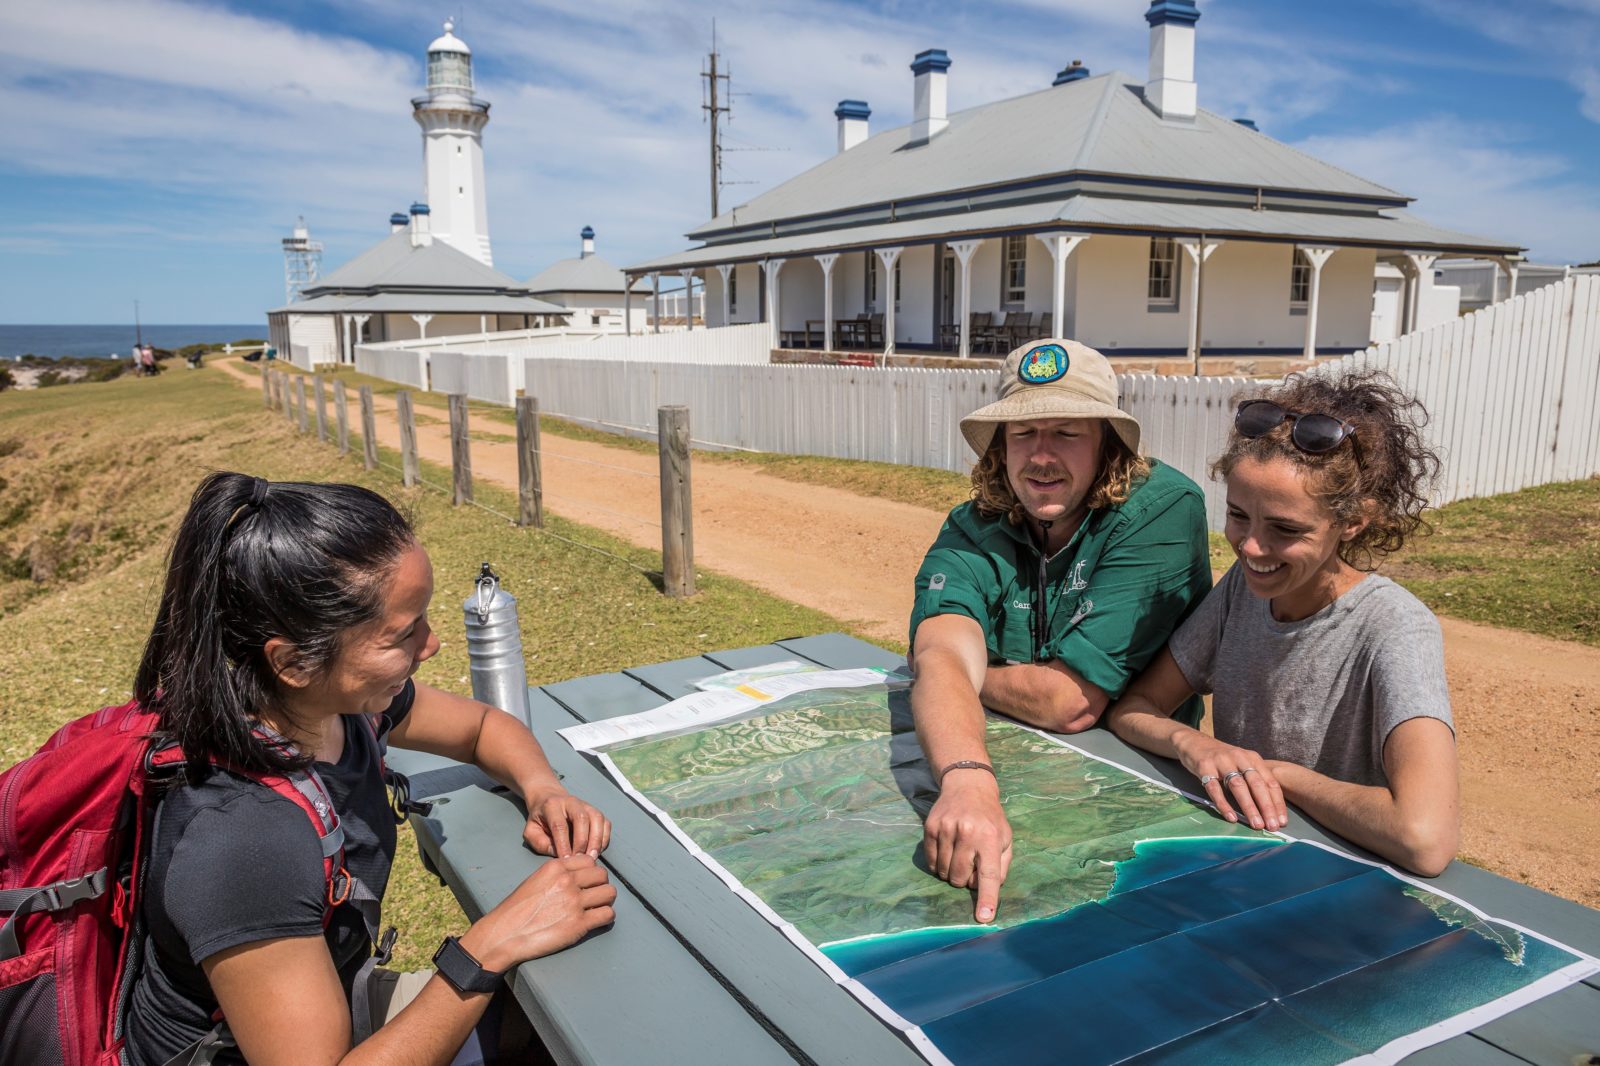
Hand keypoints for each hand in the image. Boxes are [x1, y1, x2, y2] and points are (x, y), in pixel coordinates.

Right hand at [462, 855, 616, 972]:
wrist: (505, 934)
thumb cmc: (517, 910)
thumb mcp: (536, 879)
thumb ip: (559, 874)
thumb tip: (580, 875)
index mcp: (556, 867)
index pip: (590, 861)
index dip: (591, 872)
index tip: (587, 882)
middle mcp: (567, 881)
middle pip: (602, 875)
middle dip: (600, 885)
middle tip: (593, 896)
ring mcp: (574, 902)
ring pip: (609, 893)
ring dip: (605, 901)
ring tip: (597, 908)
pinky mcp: (579, 924)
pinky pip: (608, 914)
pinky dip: (606, 917)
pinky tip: (597, 920)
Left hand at [523, 788, 611, 857]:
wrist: (548, 798)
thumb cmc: (539, 818)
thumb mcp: (530, 831)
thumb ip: (540, 843)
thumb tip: (557, 854)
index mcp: (551, 806)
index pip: (559, 825)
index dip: (563, 844)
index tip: (566, 859)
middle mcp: (571, 802)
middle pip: (581, 819)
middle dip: (582, 842)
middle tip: (580, 859)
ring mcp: (585, 805)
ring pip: (597, 819)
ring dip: (596, 840)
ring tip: (591, 857)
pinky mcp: (595, 811)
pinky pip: (605, 823)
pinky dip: (604, 838)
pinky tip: (598, 850)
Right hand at [922, 771, 1011, 923]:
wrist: (968, 786)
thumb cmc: (990, 817)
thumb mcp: (1006, 838)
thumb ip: (1002, 866)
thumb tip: (990, 890)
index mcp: (989, 838)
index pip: (989, 874)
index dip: (987, 898)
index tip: (984, 917)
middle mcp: (967, 833)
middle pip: (960, 878)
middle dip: (965, 879)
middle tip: (971, 863)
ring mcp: (946, 829)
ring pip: (943, 872)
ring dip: (951, 872)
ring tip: (959, 854)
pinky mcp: (930, 828)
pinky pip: (931, 862)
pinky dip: (938, 864)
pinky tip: (947, 851)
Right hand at [1172, 733, 1286, 831]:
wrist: (1193, 741)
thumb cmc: (1222, 758)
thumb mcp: (1241, 763)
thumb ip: (1254, 780)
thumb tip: (1270, 810)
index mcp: (1252, 758)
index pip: (1270, 781)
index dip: (1277, 802)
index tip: (1282, 821)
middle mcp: (1239, 757)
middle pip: (1257, 784)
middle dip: (1266, 807)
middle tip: (1272, 826)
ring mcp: (1221, 762)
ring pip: (1238, 786)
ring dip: (1249, 807)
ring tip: (1256, 824)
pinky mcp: (1204, 767)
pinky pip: (1215, 788)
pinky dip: (1224, 804)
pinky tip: (1231, 817)